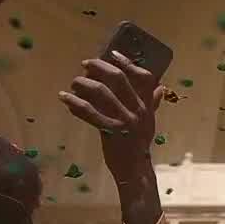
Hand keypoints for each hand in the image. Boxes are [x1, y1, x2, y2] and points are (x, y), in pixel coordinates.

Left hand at [60, 52, 162, 169]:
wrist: (134, 170)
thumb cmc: (138, 145)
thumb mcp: (149, 123)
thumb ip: (152, 104)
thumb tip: (160, 88)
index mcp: (147, 106)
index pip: (145, 78)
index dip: (128, 63)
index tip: (113, 54)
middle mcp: (138, 111)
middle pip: (119, 79)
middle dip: (100, 67)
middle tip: (85, 65)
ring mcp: (125, 121)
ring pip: (102, 93)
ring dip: (83, 84)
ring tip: (73, 82)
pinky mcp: (110, 132)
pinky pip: (89, 112)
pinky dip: (74, 103)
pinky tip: (64, 98)